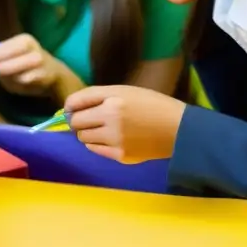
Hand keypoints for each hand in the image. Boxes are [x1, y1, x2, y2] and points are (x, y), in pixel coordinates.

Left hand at [0, 33, 64, 95]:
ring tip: (7, 77)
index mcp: (24, 40)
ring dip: (8, 77)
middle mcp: (34, 48)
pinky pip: (24, 82)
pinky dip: (18, 84)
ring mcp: (40, 62)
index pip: (4, 47)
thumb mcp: (11, 55)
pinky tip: (21, 83)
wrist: (53, 72)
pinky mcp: (44, 76)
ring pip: (16, 73)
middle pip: (11, 57)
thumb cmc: (26, 63)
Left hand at [64, 85, 186, 163]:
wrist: (178, 129)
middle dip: (79, 121)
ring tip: (104, 129)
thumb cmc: (150, 105)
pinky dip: (97, 144)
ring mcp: (115, 140)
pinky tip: (111, 139)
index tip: (73, 109)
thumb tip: (68, 108)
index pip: (74, 103)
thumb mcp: (123, 91)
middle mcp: (111, 119)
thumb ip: (95, 96)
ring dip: (87, 133)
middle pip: (75, 122)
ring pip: (82, 138)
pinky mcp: (120, 156)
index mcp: (112, 100)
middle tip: (91, 119)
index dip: (70, 106)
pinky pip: (95, 150)